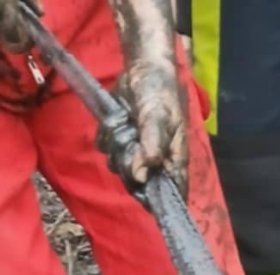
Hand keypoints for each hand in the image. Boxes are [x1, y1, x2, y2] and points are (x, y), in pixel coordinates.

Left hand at [103, 0, 187, 194]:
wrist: (143, 69)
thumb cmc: (159, 92)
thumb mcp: (159, 116)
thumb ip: (151, 145)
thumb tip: (141, 176)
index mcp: (173, 162)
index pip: (171, 195)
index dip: (157, 201)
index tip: (142, 191)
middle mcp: (155, 163)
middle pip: (137, 185)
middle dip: (128, 165)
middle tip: (130, 143)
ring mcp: (136, 154)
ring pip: (118, 167)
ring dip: (116, 146)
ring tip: (126, 124)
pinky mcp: (121, 142)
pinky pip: (106, 150)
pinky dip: (107, 136)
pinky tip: (117, 121)